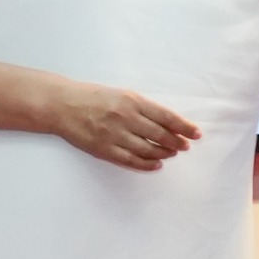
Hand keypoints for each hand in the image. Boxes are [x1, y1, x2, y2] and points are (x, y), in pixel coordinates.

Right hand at [48, 81, 199, 170]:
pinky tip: (157, 164)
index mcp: (132, 101)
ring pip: (148, 149)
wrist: (62, 105)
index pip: (166, 116)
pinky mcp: (104, 149)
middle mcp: (125, 118)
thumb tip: (168, 122)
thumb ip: (144, 107)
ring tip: (172, 153)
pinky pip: (130, 161)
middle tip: (185, 146)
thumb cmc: (94, 97)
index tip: (196, 133)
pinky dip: (147, 164)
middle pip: (160, 135)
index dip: (184, 127)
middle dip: (177, 142)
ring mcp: (114, 135)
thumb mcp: (122, 94)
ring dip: (164, 153)